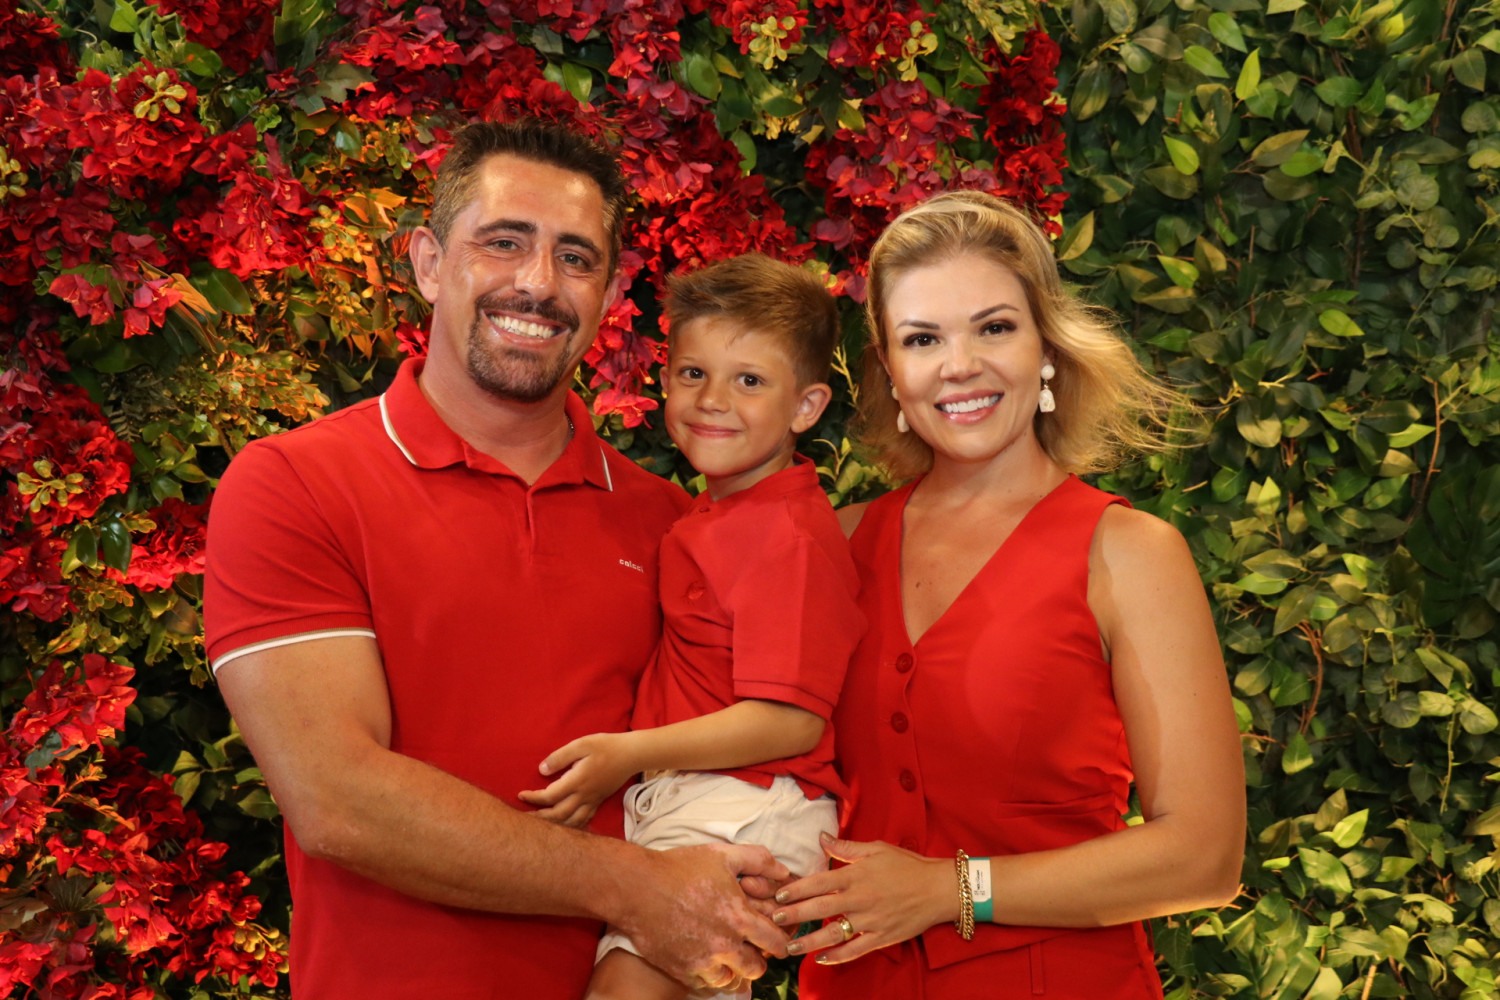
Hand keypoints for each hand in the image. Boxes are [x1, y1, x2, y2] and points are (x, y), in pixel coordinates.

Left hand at [516, 732, 638, 827]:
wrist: (631, 755)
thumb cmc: (605, 746)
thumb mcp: (581, 744)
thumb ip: (560, 757)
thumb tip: (541, 770)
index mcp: (577, 781)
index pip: (550, 796)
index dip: (533, 798)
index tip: (520, 795)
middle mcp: (584, 795)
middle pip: (558, 814)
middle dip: (539, 818)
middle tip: (523, 818)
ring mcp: (592, 801)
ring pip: (571, 822)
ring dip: (554, 826)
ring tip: (540, 827)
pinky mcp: (598, 802)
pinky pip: (584, 821)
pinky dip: (571, 827)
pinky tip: (564, 828)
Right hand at [621, 843, 792, 988]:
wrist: (636, 887)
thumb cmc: (679, 868)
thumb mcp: (722, 855)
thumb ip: (759, 860)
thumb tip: (784, 872)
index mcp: (738, 917)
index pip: (776, 941)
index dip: (780, 940)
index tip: (774, 938)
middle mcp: (724, 944)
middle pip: (757, 967)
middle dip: (759, 959)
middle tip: (752, 949)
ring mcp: (703, 961)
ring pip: (733, 980)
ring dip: (734, 970)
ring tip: (728, 956)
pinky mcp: (682, 970)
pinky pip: (706, 985)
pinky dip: (711, 977)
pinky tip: (707, 962)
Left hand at [770, 832, 954, 964]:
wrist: (938, 888)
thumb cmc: (907, 865)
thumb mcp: (877, 848)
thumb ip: (847, 846)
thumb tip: (821, 837)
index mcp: (856, 874)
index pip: (819, 882)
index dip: (797, 889)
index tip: (779, 894)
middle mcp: (860, 898)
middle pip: (820, 908)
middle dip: (795, 915)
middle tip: (774, 919)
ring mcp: (870, 920)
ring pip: (834, 933)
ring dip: (809, 941)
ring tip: (789, 946)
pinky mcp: (881, 937)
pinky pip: (856, 950)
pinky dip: (837, 956)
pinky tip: (821, 959)